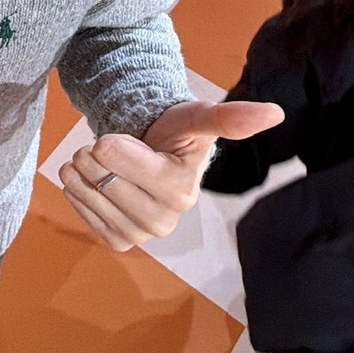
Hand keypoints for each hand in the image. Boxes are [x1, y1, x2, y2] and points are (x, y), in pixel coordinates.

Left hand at [58, 97, 284, 252]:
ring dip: (80, 179)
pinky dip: (79, 198)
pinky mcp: (122, 240)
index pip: (139, 167)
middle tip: (91, 146)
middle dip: (93, 162)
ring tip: (80, 161)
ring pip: (98, 204)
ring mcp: (144, 234)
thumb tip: (275, 112)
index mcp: (185, 190)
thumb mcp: (199, 117)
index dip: (115, 147)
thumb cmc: (176, 133)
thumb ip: (231, 117)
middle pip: (112, 187)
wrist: (153, 152)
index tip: (108, 137)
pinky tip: (83, 182)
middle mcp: (168, 220)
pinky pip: (90, 223)